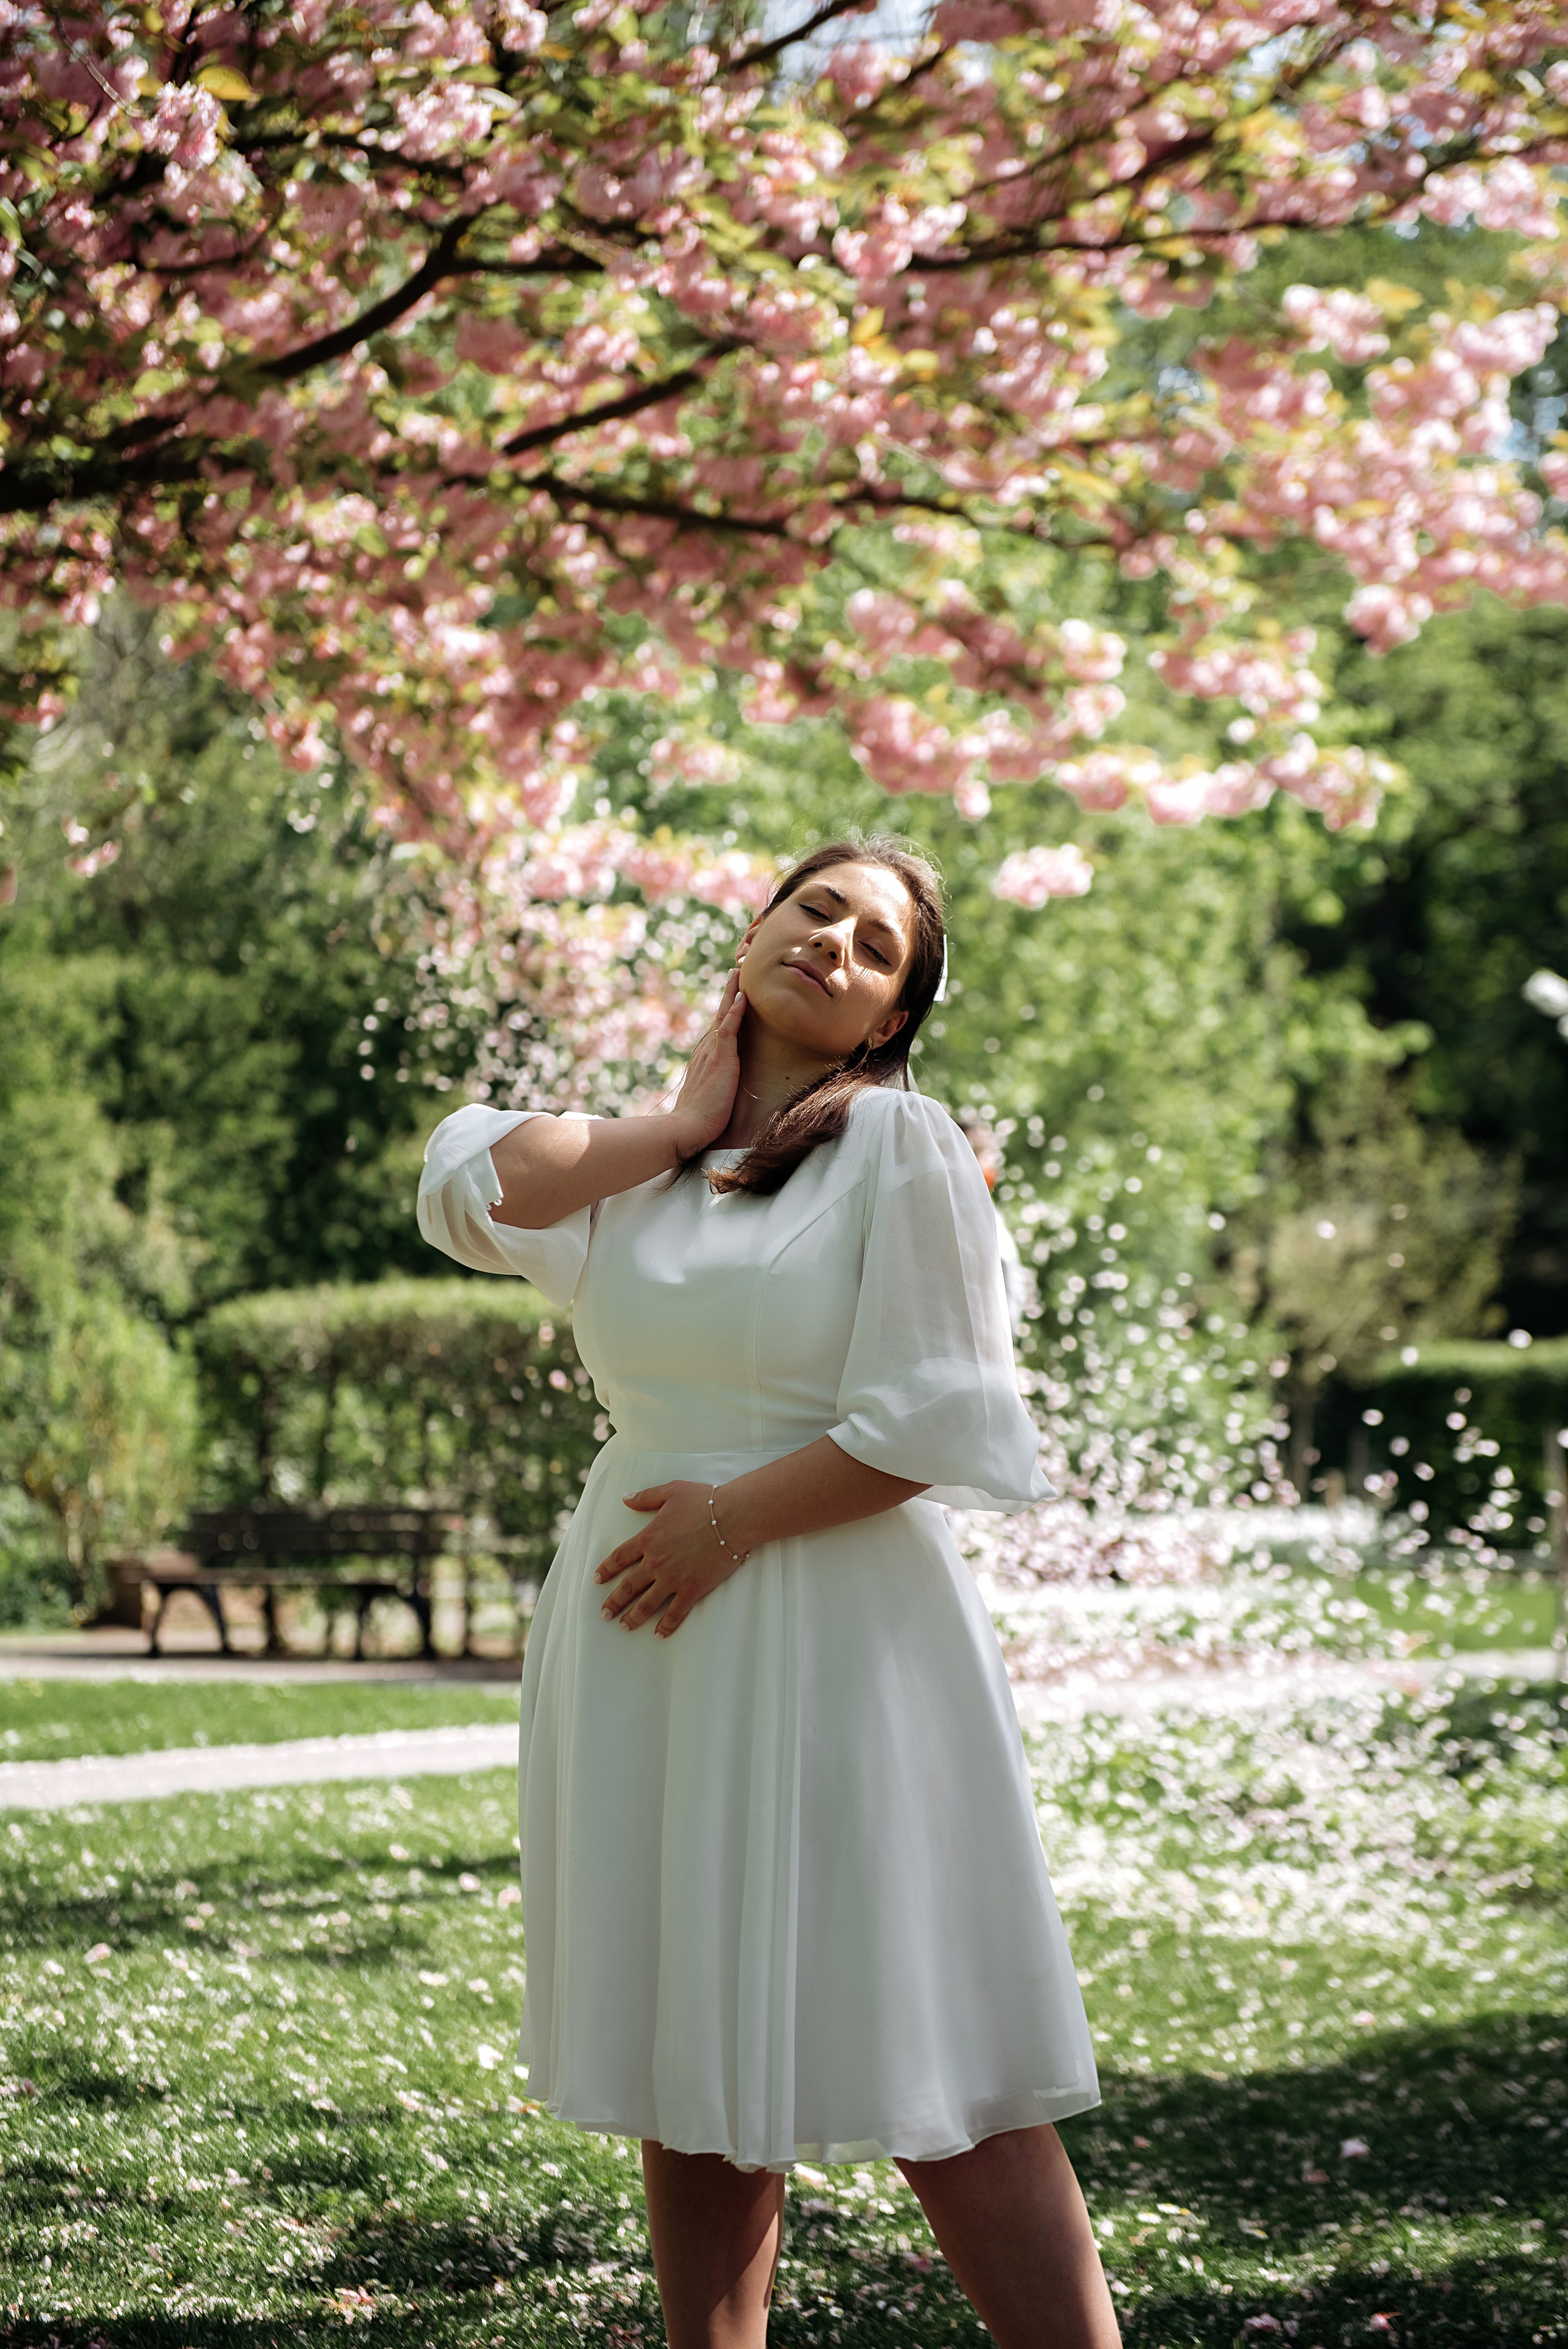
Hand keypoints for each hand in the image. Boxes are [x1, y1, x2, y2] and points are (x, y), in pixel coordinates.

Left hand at [593, 1480, 747, 1636]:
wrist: (733, 1518)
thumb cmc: (704, 1501)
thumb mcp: (671, 1491)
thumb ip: (646, 1497)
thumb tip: (625, 1498)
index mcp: (648, 1538)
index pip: (619, 1558)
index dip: (606, 1570)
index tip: (597, 1580)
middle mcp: (655, 1562)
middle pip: (628, 1586)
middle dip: (614, 1602)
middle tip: (604, 1614)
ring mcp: (673, 1579)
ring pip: (646, 1604)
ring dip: (633, 1617)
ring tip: (624, 1626)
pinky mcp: (692, 1590)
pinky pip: (675, 1613)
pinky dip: (665, 1625)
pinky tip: (659, 1634)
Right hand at [668, 967, 745, 1154]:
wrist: (687, 1128)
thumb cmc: (697, 1122)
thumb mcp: (707, 1100)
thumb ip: (713, 1090)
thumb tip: (718, 1093)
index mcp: (703, 1060)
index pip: (716, 1031)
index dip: (724, 1012)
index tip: (731, 997)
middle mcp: (705, 1052)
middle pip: (718, 1016)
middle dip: (727, 994)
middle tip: (735, 974)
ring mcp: (711, 1053)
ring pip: (723, 1016)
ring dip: (732, 993)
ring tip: (739, 974)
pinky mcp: (720, 1058)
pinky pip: (729, 1028)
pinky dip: (735, 1011)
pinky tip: (743, 996)